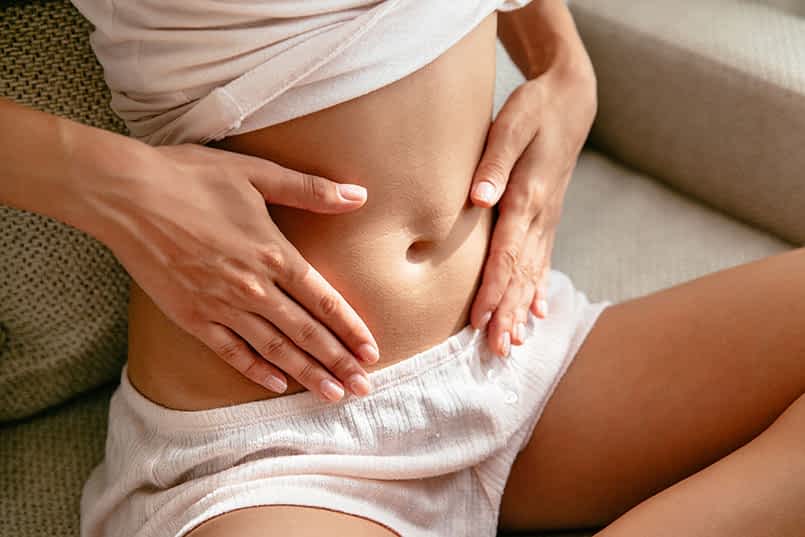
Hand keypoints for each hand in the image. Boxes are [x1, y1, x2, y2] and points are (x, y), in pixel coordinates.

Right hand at [93, 143, 378, 401]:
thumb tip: (360, 194)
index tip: (372, 352)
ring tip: (332, 394)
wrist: (125, 194)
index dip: (350, 328)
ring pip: (273, 348)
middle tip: (364, 388)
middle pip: (305, 333)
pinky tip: (275, 384)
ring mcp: (220, 305)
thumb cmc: (191, 177)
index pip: (323, 300)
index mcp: (272, 253)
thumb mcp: (256, 173)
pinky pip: (229, 351)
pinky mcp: (191, 316)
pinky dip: (254, 370)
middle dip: (339, 362)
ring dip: (306, 374)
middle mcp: (252, 287)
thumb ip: (310, 189)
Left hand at [468, 56, 596, 356]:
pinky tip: (537, 313)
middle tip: (497, 350)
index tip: (480, 320)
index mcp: (528, 197)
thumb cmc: (534, 109)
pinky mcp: (548, 217)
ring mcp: (548, 219)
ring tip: (514, 343)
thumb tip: (478, 199)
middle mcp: (541, 216)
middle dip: (508, 313)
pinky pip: (544, 260)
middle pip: (521, 274)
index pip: (507, 254)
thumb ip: (494, 162)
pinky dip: (539, 289)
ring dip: (522, 309)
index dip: (493, 289)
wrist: (571, 100)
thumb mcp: (512, 125)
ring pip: (533, 273)